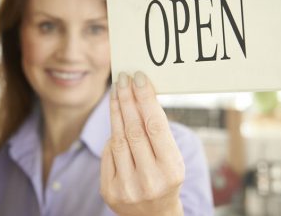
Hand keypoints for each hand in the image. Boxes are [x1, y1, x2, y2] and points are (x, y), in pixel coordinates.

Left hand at [100, 71, 184, 215]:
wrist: (153, 215)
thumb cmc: (166, 178)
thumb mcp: (172, 158)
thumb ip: (158, 133)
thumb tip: (140, 97)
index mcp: (171, 170)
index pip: (155, 126)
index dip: (146, 99)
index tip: (139, 78)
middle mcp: (149, 180)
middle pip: (133, 129)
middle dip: (127, 99)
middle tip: (123, 78)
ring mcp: (126, 187)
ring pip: (118, 137)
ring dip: (116, 110)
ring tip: (116, 90)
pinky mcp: (109, 191)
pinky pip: (108, 151)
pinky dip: (113, 134)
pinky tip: (116, 119)